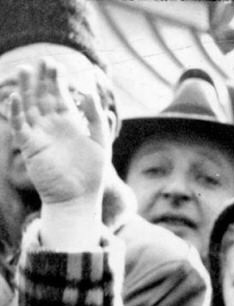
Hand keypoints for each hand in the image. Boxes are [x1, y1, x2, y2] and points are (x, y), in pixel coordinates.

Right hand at [11, 58, 109, 207]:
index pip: (59, 95)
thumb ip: (96, 118)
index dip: (56, 79)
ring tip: (25, 69)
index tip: (55, 64)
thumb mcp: (100, 143)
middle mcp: (51, 125)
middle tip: (42, 60)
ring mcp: (39, 134)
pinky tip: (15, 98)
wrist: (78, 199)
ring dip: (25, 88)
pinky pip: (19, 126)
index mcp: (68, 123)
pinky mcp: (29, 146)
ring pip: (28, 106)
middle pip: (42, 95)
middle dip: (41, 78)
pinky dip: (15, 112)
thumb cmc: (91, 174)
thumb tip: (88, 92)